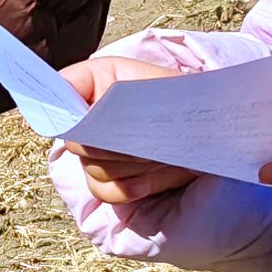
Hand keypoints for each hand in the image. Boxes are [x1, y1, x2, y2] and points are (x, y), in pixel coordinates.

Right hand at [58, 54, 193, 208]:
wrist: (215, 135)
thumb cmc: (191, 103)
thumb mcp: (165, 85)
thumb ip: (123, 95)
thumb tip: (91, 119)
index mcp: (98, 81)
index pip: (60, 87)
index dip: (55, 101)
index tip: (76, 117)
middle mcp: (90, 117)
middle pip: (76, 139)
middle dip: (112, 144)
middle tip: (145, 140)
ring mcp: (97, 151)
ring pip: (91, 167)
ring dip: (130, 165)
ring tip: (162, 155)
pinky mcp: (110, 179)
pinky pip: (103, 190)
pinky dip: (127, 188)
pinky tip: (150, 182)